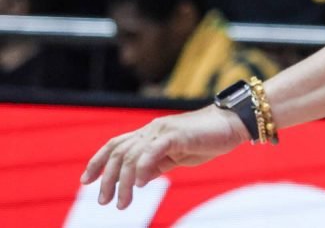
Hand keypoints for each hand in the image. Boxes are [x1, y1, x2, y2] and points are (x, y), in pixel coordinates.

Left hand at [80, 106, 247, 209]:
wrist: (233, 124)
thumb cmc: (209, 140)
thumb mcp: (179, 156)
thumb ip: (158, 164)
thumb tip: (138, 179)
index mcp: (152, 132)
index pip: (116, 144)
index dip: (98, 161)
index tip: (86, 181)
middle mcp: (153, 129)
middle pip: (118, 152)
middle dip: (107, 178)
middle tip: (104, 201)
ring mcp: (163, 130)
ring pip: (131, 155)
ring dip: (123, 182)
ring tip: (122, 203)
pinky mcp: (175, 134)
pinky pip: (151, 152)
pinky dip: (142, 169)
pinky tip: (140, 185)